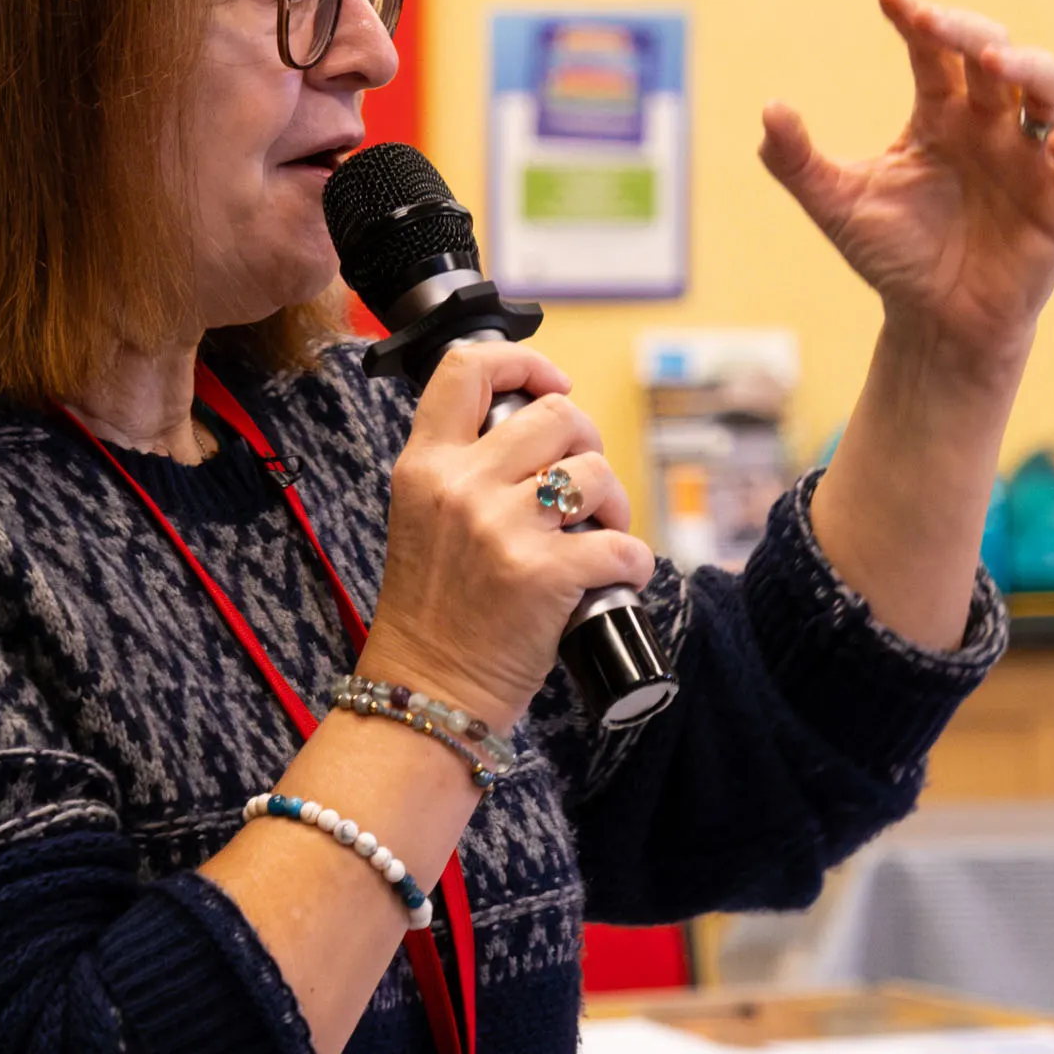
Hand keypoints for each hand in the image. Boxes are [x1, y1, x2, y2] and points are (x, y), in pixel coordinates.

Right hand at [357, 341, 659, 732]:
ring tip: (602, 531)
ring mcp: (502, 529)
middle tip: (585, 484)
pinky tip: (618, 575)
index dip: (524, 362)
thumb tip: (538, 437)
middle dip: (587, 443)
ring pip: (594, 472)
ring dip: (613, 502)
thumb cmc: (432, 611)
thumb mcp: (421, 518)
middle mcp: (461, 487)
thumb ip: (461, 471)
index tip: (551, 385)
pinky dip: (632, 560)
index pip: (468, 369)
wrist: (425, 691)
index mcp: (425, 466)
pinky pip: (621, 545)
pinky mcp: (544, 575)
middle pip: (556, 416)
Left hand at [757, 0, 1053, 379]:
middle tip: (932, 22)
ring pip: (1051, 90)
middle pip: (995, 55)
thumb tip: (768, 111)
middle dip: (968, 31)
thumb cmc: (893, 256)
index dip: (916, 20)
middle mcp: (991, 124)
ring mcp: (1031, 160)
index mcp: (941, 113)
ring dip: (1030, 68)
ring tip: (996, 62)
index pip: (935, 50)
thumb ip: (797, 162)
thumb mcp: (838, 207)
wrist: (934, 324)